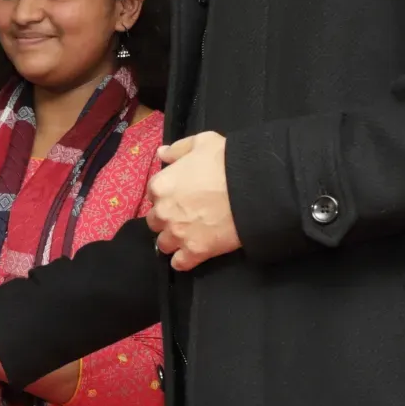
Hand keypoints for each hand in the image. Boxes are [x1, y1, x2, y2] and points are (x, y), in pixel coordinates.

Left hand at [146, 131, 241, 270]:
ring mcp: (178, 234)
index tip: (178, 196)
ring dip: (172, 240)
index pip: (153, 195)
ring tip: (187, 236)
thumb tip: (161, 154)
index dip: (166, 196)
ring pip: (164, 244)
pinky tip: (190, 255)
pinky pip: (179, 263)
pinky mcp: (195, 251)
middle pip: (155, 221)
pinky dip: (182, 261)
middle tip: (184, 216)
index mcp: (161, 185)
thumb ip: (177, 149)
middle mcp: (163, 212)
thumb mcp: (201, 142)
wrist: (252, 188)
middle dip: (166, 219)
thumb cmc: (225, 161)